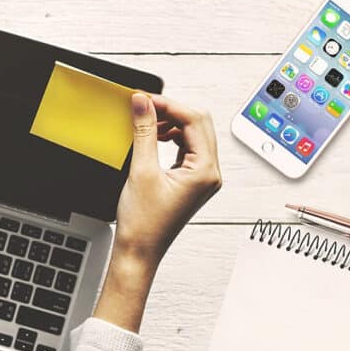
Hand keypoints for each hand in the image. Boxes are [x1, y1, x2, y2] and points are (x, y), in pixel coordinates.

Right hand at [94, 93, 221, 331]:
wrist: (139, 252)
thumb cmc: (144, 224)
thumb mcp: (141, 170)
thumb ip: (144, 131)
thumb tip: (143, 103)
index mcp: (206, 172)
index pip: (194, 121)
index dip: (169, 105)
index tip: (145, 99)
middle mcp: (210, 174)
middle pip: (198, 124)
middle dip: (172, 110)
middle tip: (145, 105)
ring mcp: (202, 178)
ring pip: (193, 134)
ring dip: (171, 123)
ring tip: (146, 121)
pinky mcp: (191, 181)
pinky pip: (187, 148)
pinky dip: (171, 137)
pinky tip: (153, 137)